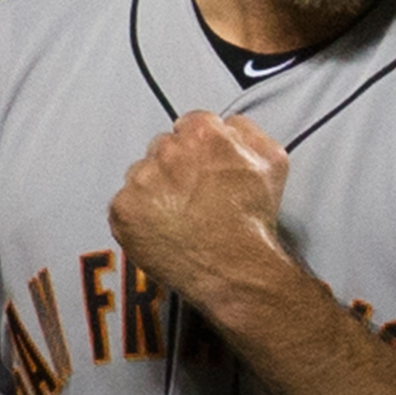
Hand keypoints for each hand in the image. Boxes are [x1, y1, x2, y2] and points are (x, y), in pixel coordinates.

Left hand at [108, 111, 289, 320]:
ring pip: (141, 175)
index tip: (202, 166)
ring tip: (179, 216)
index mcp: (202, 134)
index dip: (199, 148)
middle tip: (193, 194)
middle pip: (163, 148)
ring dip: (154, 190)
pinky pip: (124, 204)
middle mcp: (167, 152)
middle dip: (175, 167)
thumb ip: (246, 131)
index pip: (190, 125)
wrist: (235, 269)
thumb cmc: (252, 222)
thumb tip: (228, 125)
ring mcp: (141, 182)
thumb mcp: (272, 161)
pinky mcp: (123, 211)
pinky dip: (138, 216)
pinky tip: (161, 230)